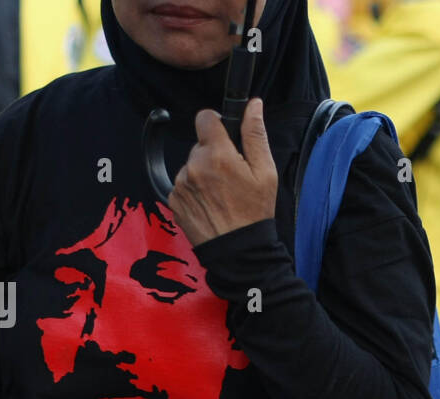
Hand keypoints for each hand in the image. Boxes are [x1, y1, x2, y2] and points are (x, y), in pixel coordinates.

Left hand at [168, 98, 276, 246]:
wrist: (237, 251)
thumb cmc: (254, 213)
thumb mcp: (265, 172)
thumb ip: (255, 134)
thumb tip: (253, 105)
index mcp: (217, 155)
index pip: (205, 118)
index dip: (216, 123)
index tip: (224, 135)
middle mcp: (194, 166)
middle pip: (199, 145)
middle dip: (213, 154)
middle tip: (231, 177)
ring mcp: (181, 184)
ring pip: (190, 165)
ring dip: (203, 173)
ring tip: (221, 195)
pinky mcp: (174, 200)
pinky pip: (182, 184)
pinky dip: (194, 190)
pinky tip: (210, 204)